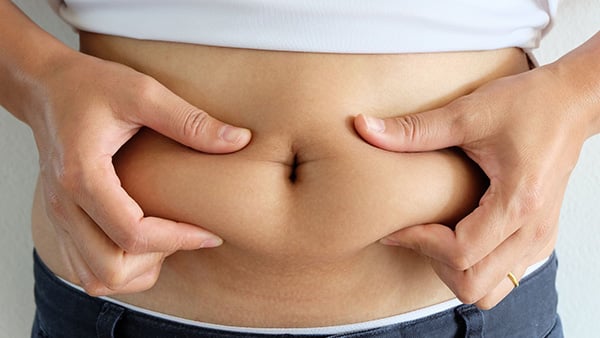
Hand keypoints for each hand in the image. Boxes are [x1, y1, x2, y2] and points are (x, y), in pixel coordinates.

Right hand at [26, 52, 250, 295]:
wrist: (46, 86)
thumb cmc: (91, 85)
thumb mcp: (144, 93)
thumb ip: (191, 121)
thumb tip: (239, 141)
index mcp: (83, 176)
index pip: (133, 235)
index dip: (179, 240)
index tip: (211, 233)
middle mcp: (64, 205)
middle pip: (110, 270)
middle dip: (156, 259)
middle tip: (184, 233)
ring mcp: (58, 217)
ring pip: (96, 278)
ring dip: (136, 269)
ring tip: (164, 236)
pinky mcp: (62, 220)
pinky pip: (86, 267)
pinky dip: (119, 266)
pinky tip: (143, 238)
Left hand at [354, 65, 588, 308]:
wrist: (573, 103)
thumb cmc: (529, 104)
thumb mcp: (467, 112)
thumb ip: (414, 128)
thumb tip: (363, 127)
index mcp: (517, 203)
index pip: (461, 253)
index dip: (419, 242)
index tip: (396, 225)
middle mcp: (533, 231)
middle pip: (474, 285)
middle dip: (434, 263)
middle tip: (415, 232)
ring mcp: (539, 239)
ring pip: (489, 290)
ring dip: (455, 271)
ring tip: (435, 236)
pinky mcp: (538, 238)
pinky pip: (503, 277)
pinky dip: (474, 267)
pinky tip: (457, 234)